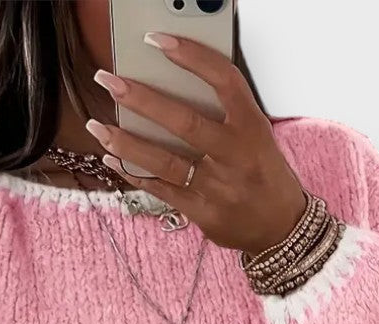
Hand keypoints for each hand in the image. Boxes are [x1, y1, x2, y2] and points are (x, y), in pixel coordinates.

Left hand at [85, 32, 306, 256]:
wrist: (281, 228)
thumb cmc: (264, 174)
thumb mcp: (255, 136)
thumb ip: (222, 115)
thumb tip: (172, 89)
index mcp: (251, 127)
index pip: (223, 81)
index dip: (191, 57)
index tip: (158, 41)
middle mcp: (234, 155)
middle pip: (184, 122)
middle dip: (141, 99)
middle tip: (110, 82)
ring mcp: (217, 187)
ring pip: (164, 160)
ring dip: (126, 143)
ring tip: (98, 127)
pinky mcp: (203, 213)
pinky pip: (161, 190)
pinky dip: (134, 173)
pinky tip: (113, 160)